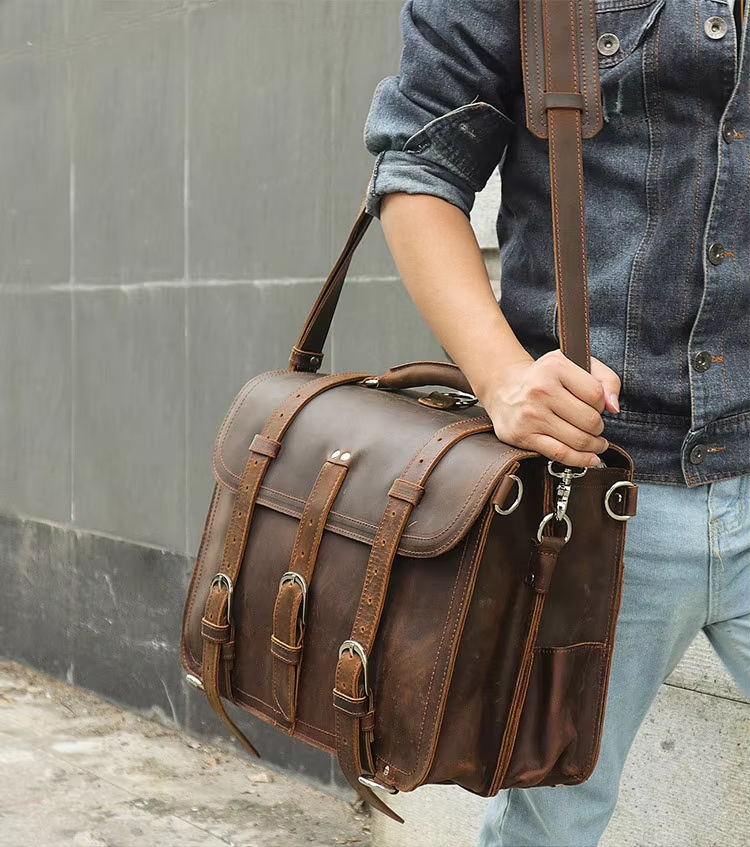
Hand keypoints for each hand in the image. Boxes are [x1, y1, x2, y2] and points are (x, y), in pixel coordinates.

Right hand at [480, 350, 620, 467]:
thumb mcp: (574, 363)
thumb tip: (613, 407)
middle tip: (594, 426)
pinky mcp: (523, 435)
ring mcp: (531, 415)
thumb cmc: (544, 378)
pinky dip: (580, 459)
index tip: (594, 406)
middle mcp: (540, 390)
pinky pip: (560, 454)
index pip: (596, 394)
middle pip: (590, 420)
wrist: (504, 389)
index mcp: (555, 367)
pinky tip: (590, 458)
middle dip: (598, 427)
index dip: (601, 403)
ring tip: (595, 442)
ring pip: (578, 439)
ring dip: (593, 445)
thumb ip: (605, 378)